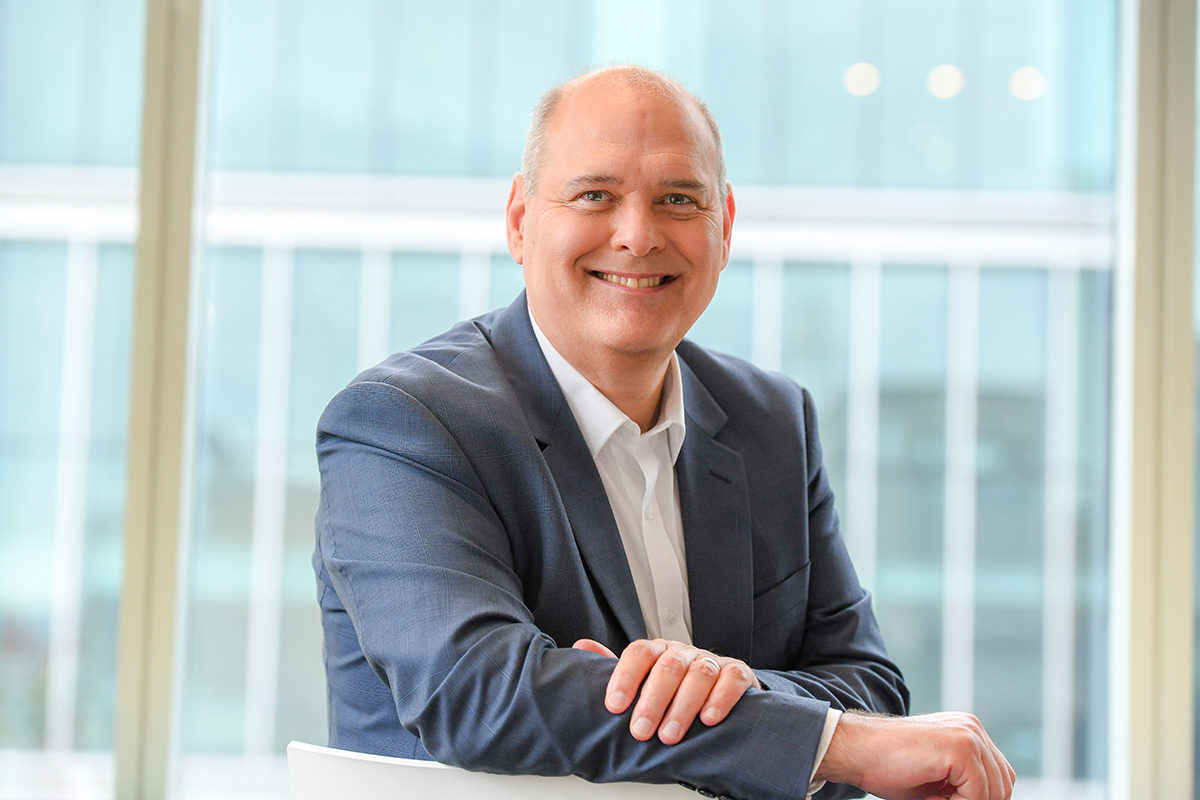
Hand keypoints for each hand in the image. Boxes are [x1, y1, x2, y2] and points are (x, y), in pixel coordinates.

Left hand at [572, 638, 759, 744]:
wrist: (718, 685)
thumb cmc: (673, 686)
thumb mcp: (642, 678)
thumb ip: (613, 667)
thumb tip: (581, 646)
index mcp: (657, 651)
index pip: (639, 653)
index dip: (625, 677)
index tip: (614, 706)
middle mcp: (684, 652)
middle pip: (668, 666)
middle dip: (652, 700)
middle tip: (641, 731)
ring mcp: (711, 661)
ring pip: (699, 674)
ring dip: (683, 706)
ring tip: (669, 735)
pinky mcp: (738, 673)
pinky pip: (732, 679)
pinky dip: (721, 698)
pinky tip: (708, 719)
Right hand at [815, 711, 1014, 799]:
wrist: (856, 750)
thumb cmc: (887, 765)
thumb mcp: (937, 776)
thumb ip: (964, 782)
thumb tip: (987, 799)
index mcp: (967, 730)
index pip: (999, 776)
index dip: (979, 798)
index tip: (944, 798)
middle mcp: (972, 727)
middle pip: (1003, 784)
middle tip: (937, 799)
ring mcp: (968, 735)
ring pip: (994, 791)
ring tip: (932, 798)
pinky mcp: (960, 748)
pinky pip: (978, 794)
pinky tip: (930, 796)